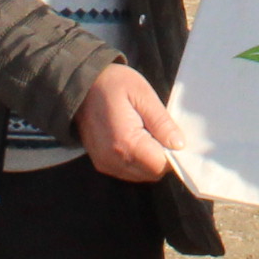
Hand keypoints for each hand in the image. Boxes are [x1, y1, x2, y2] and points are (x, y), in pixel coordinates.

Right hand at [78, 62, 184, 183]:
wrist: (79, 84)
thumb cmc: (112, 83)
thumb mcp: (142, 94)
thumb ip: (161, 122)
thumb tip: (179, 145)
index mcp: (125, 142)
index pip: (160, 166)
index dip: (173, 156)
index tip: (176, 139)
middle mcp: (113, 159)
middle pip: (151, 173)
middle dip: (162, 158)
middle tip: (162, 133)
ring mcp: (105, 163)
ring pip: (140, 175)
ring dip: (150, 160)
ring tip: (148, 133)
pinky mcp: (101, 163)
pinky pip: (127, 171)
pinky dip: (137, 161)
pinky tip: (137, 139)